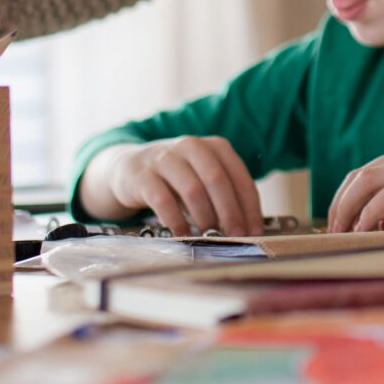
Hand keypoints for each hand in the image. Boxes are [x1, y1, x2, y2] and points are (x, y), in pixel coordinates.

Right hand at [94, 137, 262, 236]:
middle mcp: (190, 146)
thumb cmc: (177, 178)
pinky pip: (163, 200)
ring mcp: (165, 158)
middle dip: (230, 212)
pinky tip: (182, 235)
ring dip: (205, 217)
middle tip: (236, 236)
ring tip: (210, 237)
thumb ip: (224, 194)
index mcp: (213, 146)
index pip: (238, 175)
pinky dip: (176, 221)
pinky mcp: (143, 176)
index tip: (255, 230)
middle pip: (217, 180)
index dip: (249, 205)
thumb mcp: (203, 176)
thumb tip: (248, 228)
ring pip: (192, 189)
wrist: (129, 168)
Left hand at [325, 140, 383, 231]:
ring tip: (340, 236)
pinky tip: (365, 232)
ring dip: (347, 210)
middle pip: (359, 176)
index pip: (367, 173)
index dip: (347, 199)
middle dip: (339, 205)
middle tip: (331, 235)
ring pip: (366, 181)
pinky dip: (372, 213)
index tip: (339, 227)